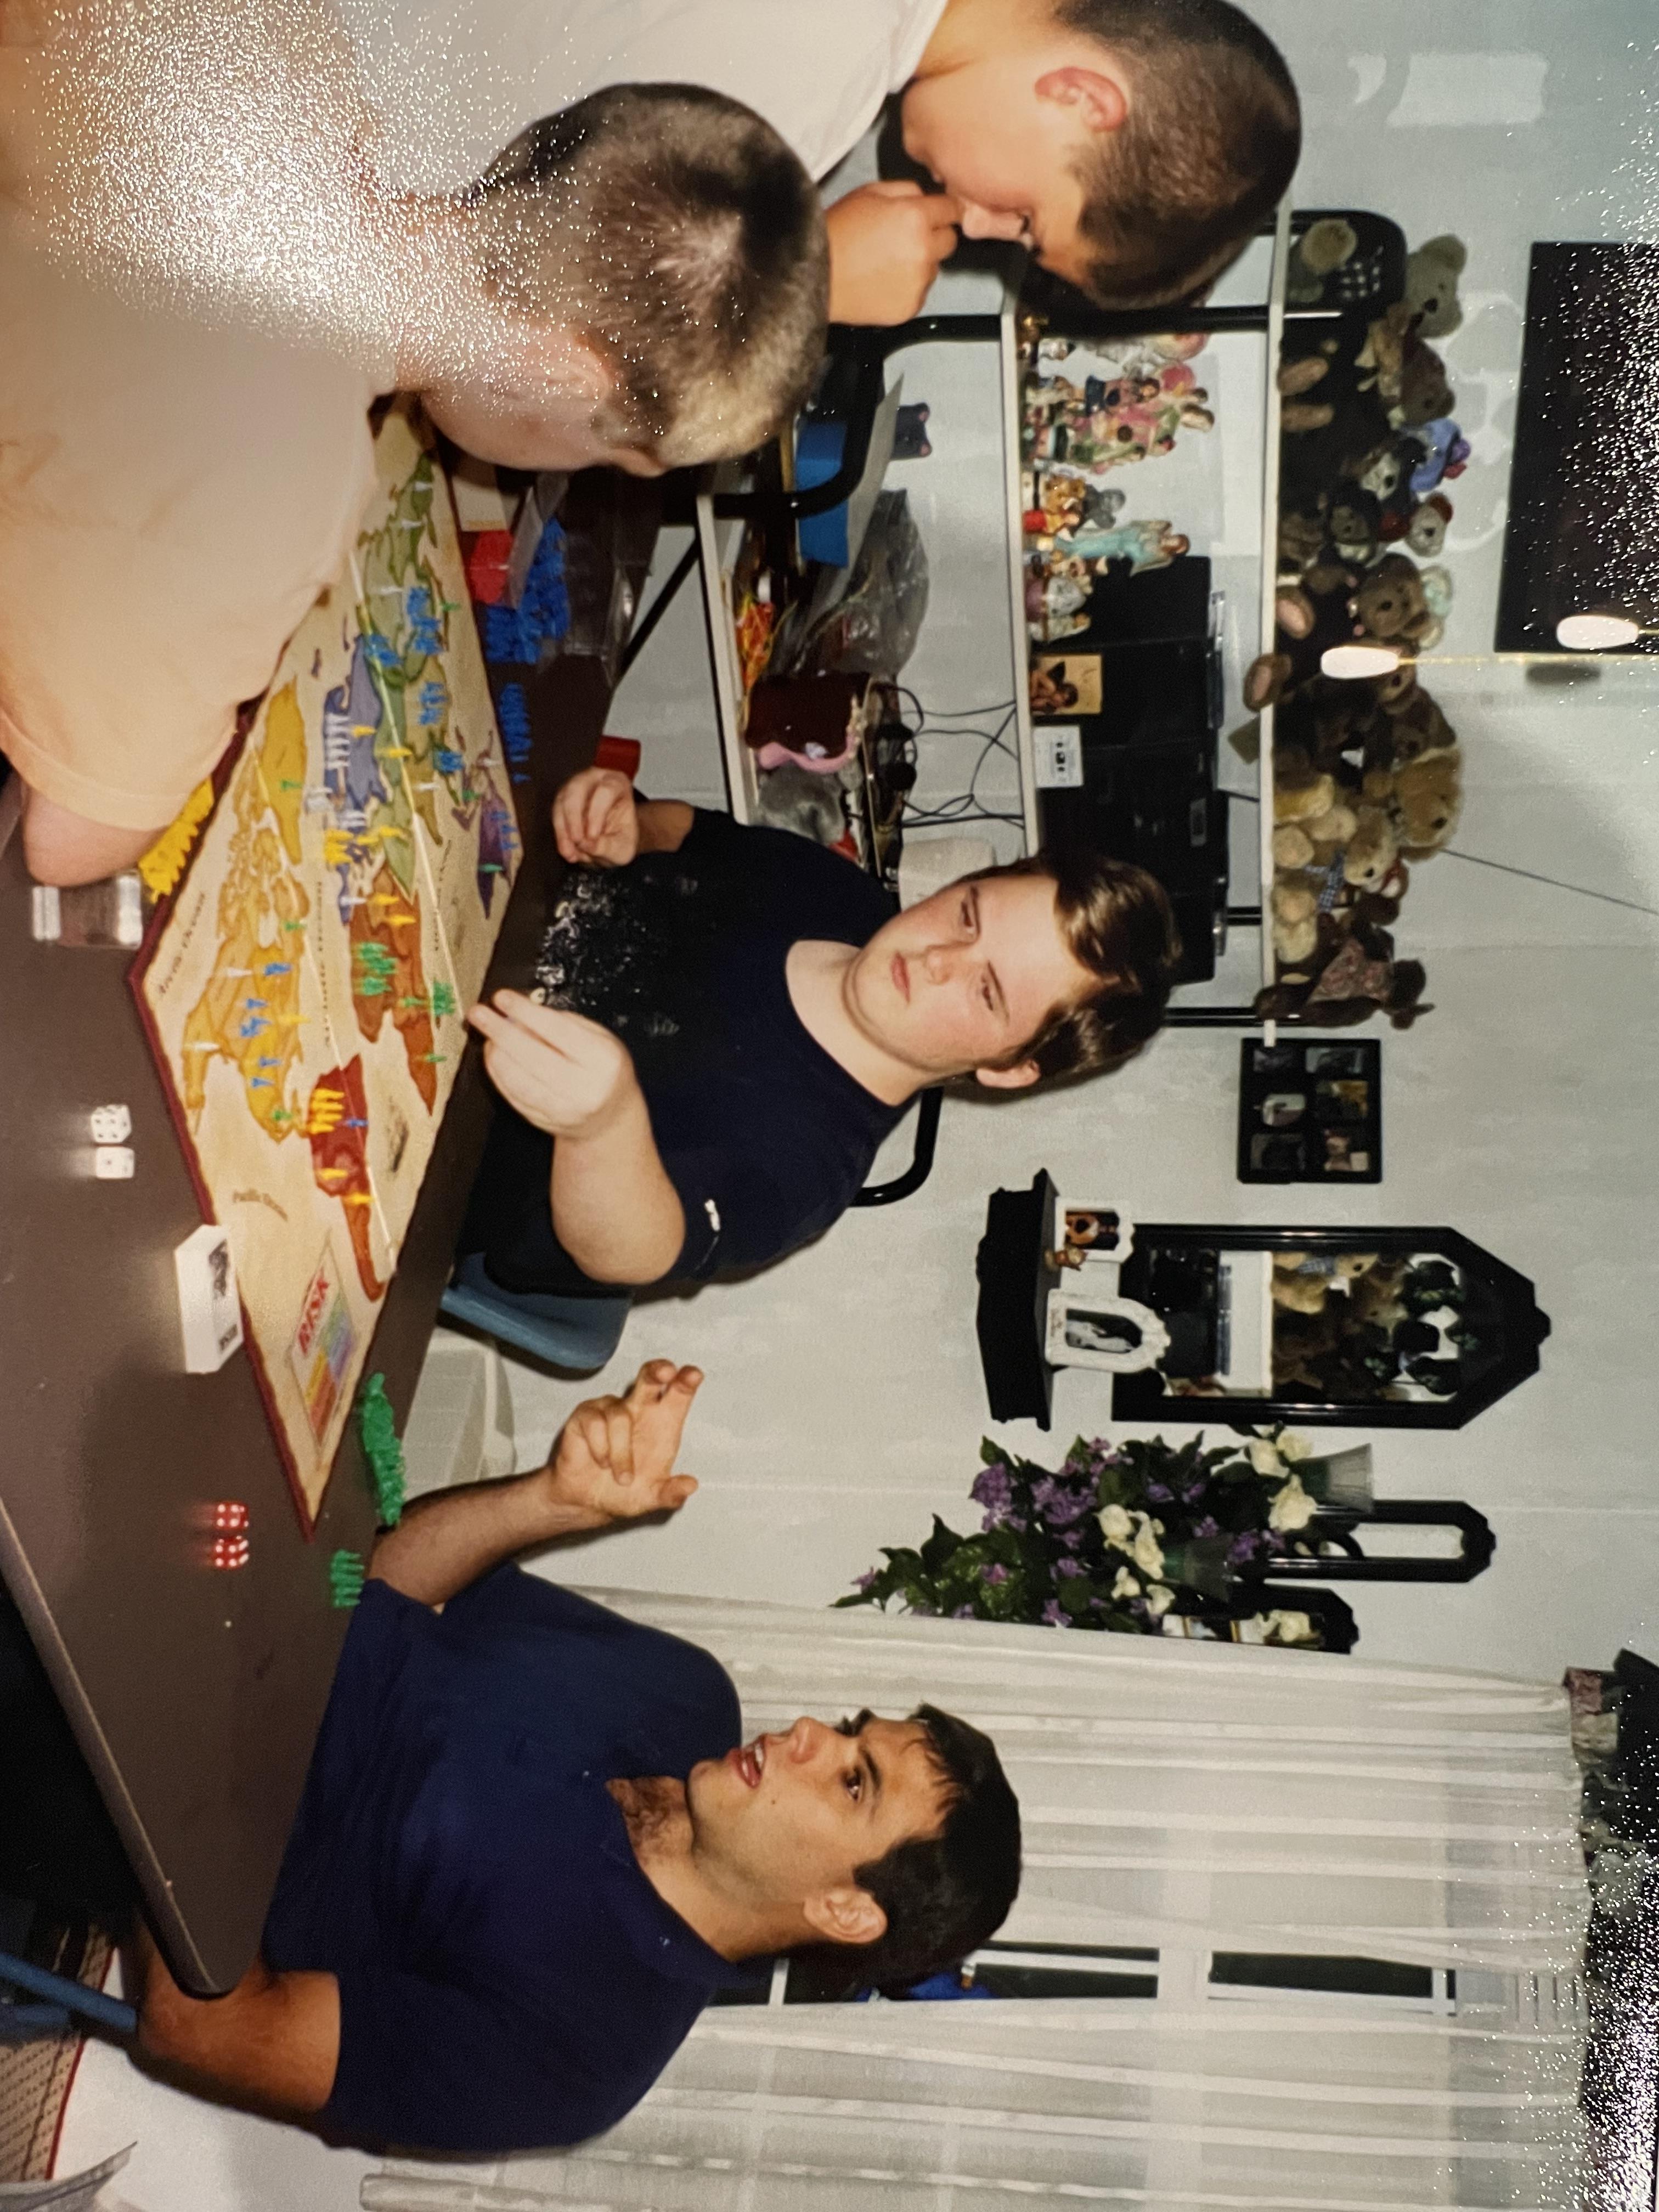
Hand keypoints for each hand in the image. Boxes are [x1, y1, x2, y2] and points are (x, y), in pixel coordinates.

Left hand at [467, 991, 635, 1137]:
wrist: (609, 1117)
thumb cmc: (601, 1068)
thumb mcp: (597, 1037)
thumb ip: (561, 1022)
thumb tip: (518, 1014)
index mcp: (602, 1060)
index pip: (559, 1032)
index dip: (526, 1013)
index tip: (502, 998)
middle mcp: (584, 1088)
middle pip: (533, 1057)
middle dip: (501, 1032)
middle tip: (479, 1013)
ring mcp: (563, 1109)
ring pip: (518, 1080)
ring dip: (495, 1054)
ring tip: (487, 1034)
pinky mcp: (544, 1122)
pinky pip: (513, 1096)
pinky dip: (498, 1073)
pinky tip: (494, 1057)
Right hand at [545, 1360, 702, 1522]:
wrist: (585, 1501)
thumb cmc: (623, 1491)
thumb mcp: (651, 1498)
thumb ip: (670, 1494)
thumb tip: (690, 1486)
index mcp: (663, 1421)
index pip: (678, 1392)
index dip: (686, 1381)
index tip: (693, 1376)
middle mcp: (638, 1408)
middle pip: (650, 1377)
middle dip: (658, 1370)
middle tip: (667, 1372)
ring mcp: (610, 1409)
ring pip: (620, 1416)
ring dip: (621, 1453)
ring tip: (621, 1477)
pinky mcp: (585, 1415)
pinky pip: (595, 1423)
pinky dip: (600, 1448)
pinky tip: (601, 1462)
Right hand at [553, 766, 638, 867]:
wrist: (611, 838)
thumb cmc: (621, 836)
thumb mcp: (624, 847)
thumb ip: (610, 846)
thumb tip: (588, 845)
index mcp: (616, 783)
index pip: (605, 790)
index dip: (596, 814)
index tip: (592, 836)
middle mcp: (593, 779)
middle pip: (576, 789)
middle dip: (574, 818)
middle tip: (577, 842)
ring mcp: (574, 787)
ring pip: (561, 802)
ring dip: (563, 829)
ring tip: (570, 852)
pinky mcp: (562, 800)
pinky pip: (555, 814)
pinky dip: (559, 834)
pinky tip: (566, 850)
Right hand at [825, 181, 961, 325]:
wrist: (816, 276)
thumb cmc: (837, 233)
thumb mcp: (869, 192)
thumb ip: (905, 189)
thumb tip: (925, 196)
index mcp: (915, 217)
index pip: (953, 209)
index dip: (945, 210)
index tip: (940, 213)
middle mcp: (923, 250)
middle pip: (949, 241)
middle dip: (934, 236)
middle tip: (905, 238)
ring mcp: (919, 282)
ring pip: (934, 268)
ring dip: (919, 263)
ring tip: (886, 261)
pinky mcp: (911, 306)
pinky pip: (920, 292)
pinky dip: (908, 287)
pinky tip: (884, 280)